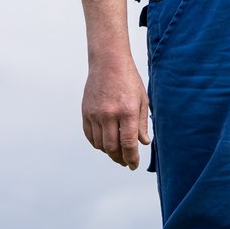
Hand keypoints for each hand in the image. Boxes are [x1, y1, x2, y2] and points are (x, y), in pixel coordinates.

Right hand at [83, 50, 149, 169]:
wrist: (108, 63)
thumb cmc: (129, 80)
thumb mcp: (142, 100)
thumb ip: (142, 123)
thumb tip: (143, 143)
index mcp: (127, 111)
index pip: (128, 143)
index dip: (131, 158)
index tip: (133, 165)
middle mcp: (109, 114)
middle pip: (112, 147)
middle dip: (120, 159)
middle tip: (125, 162)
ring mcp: (95, 114)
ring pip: (100, 144)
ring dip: (109, 152)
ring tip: (117, 154)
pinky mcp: (86, 112)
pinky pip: (90, 135)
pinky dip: (97, 143)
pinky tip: (105, 144)